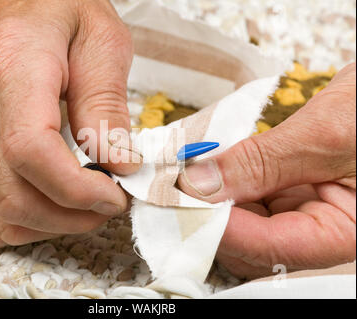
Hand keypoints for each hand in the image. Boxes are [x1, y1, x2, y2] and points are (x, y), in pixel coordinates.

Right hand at [0, 0, 140, 247]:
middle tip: (113, 201)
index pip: (29, 150)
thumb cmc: (54, 10)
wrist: (3, 2)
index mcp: (13, 72)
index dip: (76, 187)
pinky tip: (57, 203)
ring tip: (90, 203)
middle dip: (74, 216)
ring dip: (55, 224)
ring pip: (1, 216)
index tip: (116, 192)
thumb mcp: (99, 40)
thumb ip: (106, 104)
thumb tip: (120, 164)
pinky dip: (29, 223)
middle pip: (14, 197)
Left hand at [178, 63, 355, 279]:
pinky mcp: (289, 186)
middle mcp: (320, 228)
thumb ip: (261, 163)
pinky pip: (248, 194)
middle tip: (174, 187)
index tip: (181, 201)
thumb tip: (199, 184)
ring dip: (213, 199)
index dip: (220, 227)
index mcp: (345, 233)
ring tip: (184, 175)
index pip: (271, 246)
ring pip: (244, 219)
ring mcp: (303, 207)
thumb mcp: (324, 135)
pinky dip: (224, 181)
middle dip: (211, 215)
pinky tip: (205, 166)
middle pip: (252, 241)